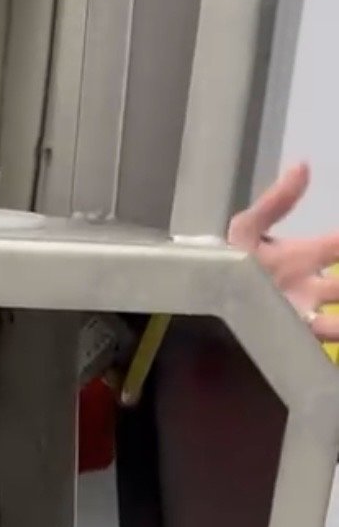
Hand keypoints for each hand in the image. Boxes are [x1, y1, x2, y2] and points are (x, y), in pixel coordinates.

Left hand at [229, 162, 338, 344]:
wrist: (200, 307)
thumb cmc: (224, 265)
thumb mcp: (245, 230)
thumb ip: (274, 203)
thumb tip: (303, 166)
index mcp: (304, 257)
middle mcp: (311, 288)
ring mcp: (304, 318)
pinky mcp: (294, 343)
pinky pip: (320, 347)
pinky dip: (335, 341)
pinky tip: (328, 361)